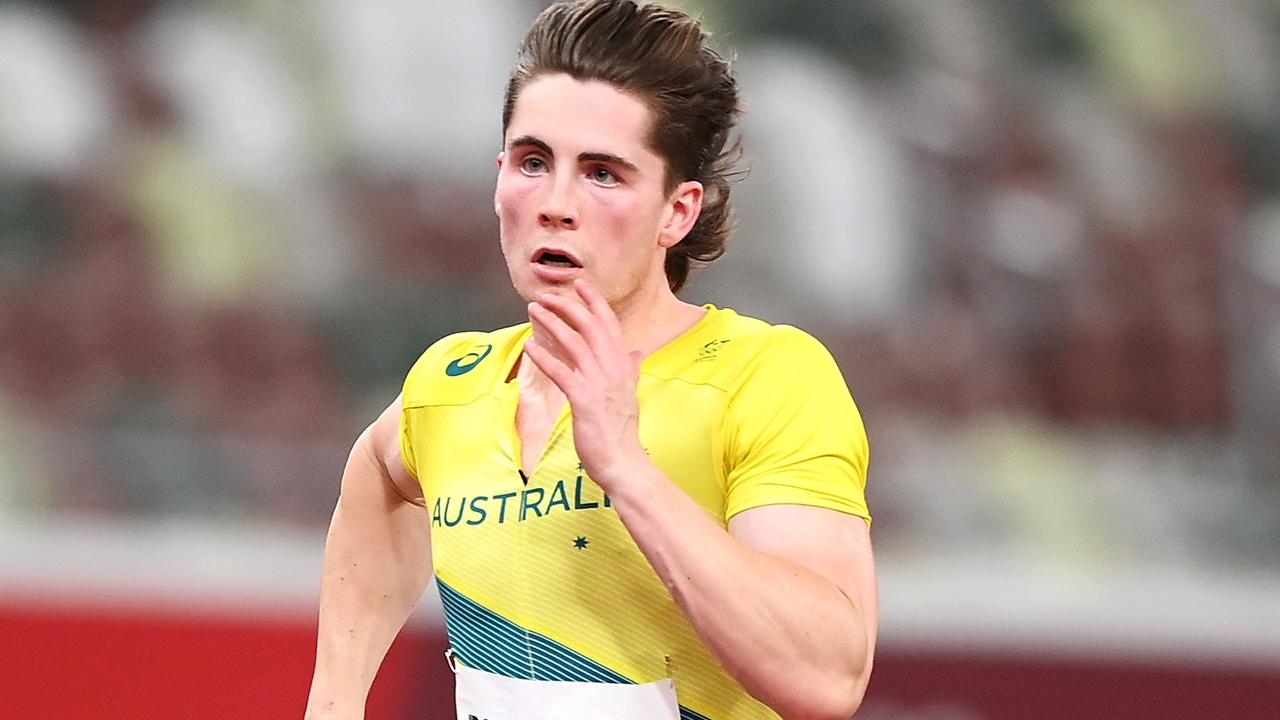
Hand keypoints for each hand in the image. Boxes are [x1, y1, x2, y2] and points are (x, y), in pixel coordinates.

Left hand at [523, 280, 648, 488]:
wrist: (622, 460)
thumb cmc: (622, 430)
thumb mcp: (630, 393)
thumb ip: (631, 369)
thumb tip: (637, 350)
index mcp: (623, 365)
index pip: (610, 325)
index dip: (595, 303)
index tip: (581, 285)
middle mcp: (613, 369)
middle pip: (590, 327)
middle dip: (569, 306)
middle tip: (548, 295)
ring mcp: (599, 383)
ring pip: (575, 343)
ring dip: (552, 324)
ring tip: (534, 310)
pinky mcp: (583, 399)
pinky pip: (561, 372)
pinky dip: (545, 357)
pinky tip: (530, 346)